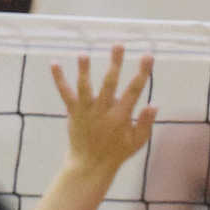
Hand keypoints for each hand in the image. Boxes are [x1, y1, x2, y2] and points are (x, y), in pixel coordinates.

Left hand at [51, 45, 156, 175]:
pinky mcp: (73, 112)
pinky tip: (54, 63)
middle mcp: (103, 111)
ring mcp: (86, 111)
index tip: (147, 56)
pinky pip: (65, 94)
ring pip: (85, 87)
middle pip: (109, 83)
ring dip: (84, 70)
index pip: (134, 90)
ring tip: (83, 54)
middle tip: (118, 44)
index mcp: (121, 116)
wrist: (90, 165)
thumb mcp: (136, 141)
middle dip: (115, 63)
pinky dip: (59, 79)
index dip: (142, 72)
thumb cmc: (116, 153)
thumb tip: (154, 104)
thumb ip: (145, 123)